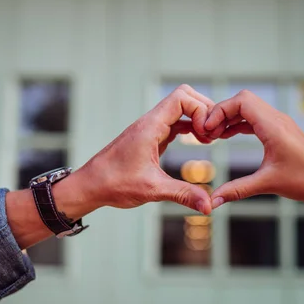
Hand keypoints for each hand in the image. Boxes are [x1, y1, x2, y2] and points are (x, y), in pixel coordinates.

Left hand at [73, 84, 214, 214]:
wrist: (90, 186)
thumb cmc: (114, 184)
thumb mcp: (153, 190)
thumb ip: (183, 194)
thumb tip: (208, 206)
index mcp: (150, 127)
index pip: (181, 98)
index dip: (200, 110)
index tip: (207, 134)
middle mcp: (150, 123)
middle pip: (184, 97)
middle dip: (203, 110)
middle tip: (214, 134)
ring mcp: (150, 129)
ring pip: (180, 109)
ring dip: (198, 118)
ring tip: (210, 138)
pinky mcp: (151, 138)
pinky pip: (175, 123)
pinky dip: (190, 127)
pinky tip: (200, 141)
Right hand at [204, 90, 303, 207]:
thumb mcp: (267, 184)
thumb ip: (237, 190)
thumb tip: (212, 202)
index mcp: (273, 126)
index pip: (241, 101)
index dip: (220, 111)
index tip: (207, 129)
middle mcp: (276, 119)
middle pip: (242, 100)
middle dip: (222, 112)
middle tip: (208, 132)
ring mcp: (279, 123)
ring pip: (248, 108)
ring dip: (230, 118)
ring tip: (214, 136)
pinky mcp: (280, 130)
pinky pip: (255, 118)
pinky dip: (239, 124)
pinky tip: (228, 136)